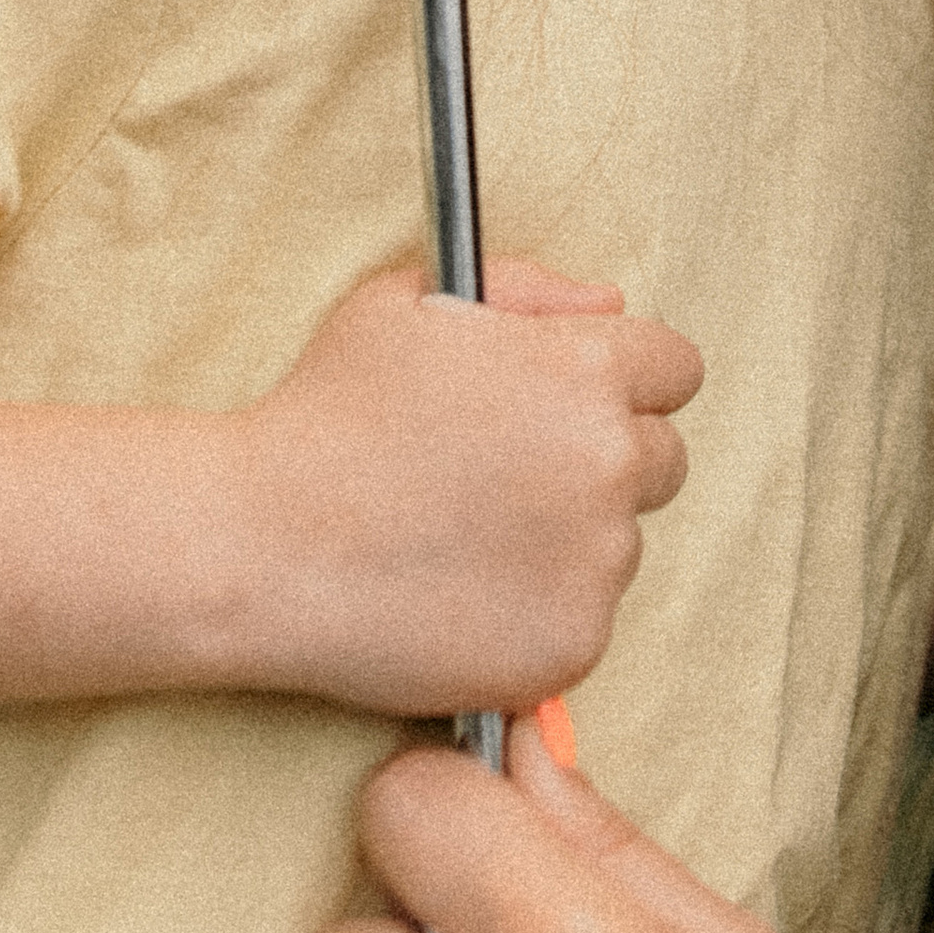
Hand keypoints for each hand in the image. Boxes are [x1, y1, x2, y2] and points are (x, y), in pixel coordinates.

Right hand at [228, 263, 702, 714]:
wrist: (258, 546)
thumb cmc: (325, 411)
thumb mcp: (412, 301)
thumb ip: (528, 287)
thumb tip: (609, 305)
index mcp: (587, 370)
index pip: (675, 370)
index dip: (624, 383)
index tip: (573, 407)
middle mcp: (610, 463)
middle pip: (662, 460)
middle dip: (605, 463)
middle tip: (513, 480)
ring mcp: (596, 561)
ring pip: (620, 543)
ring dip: (570, 541)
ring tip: (466, 540)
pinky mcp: (570, 645)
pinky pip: (585, 620)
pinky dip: (539, 615)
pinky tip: (462, 597)